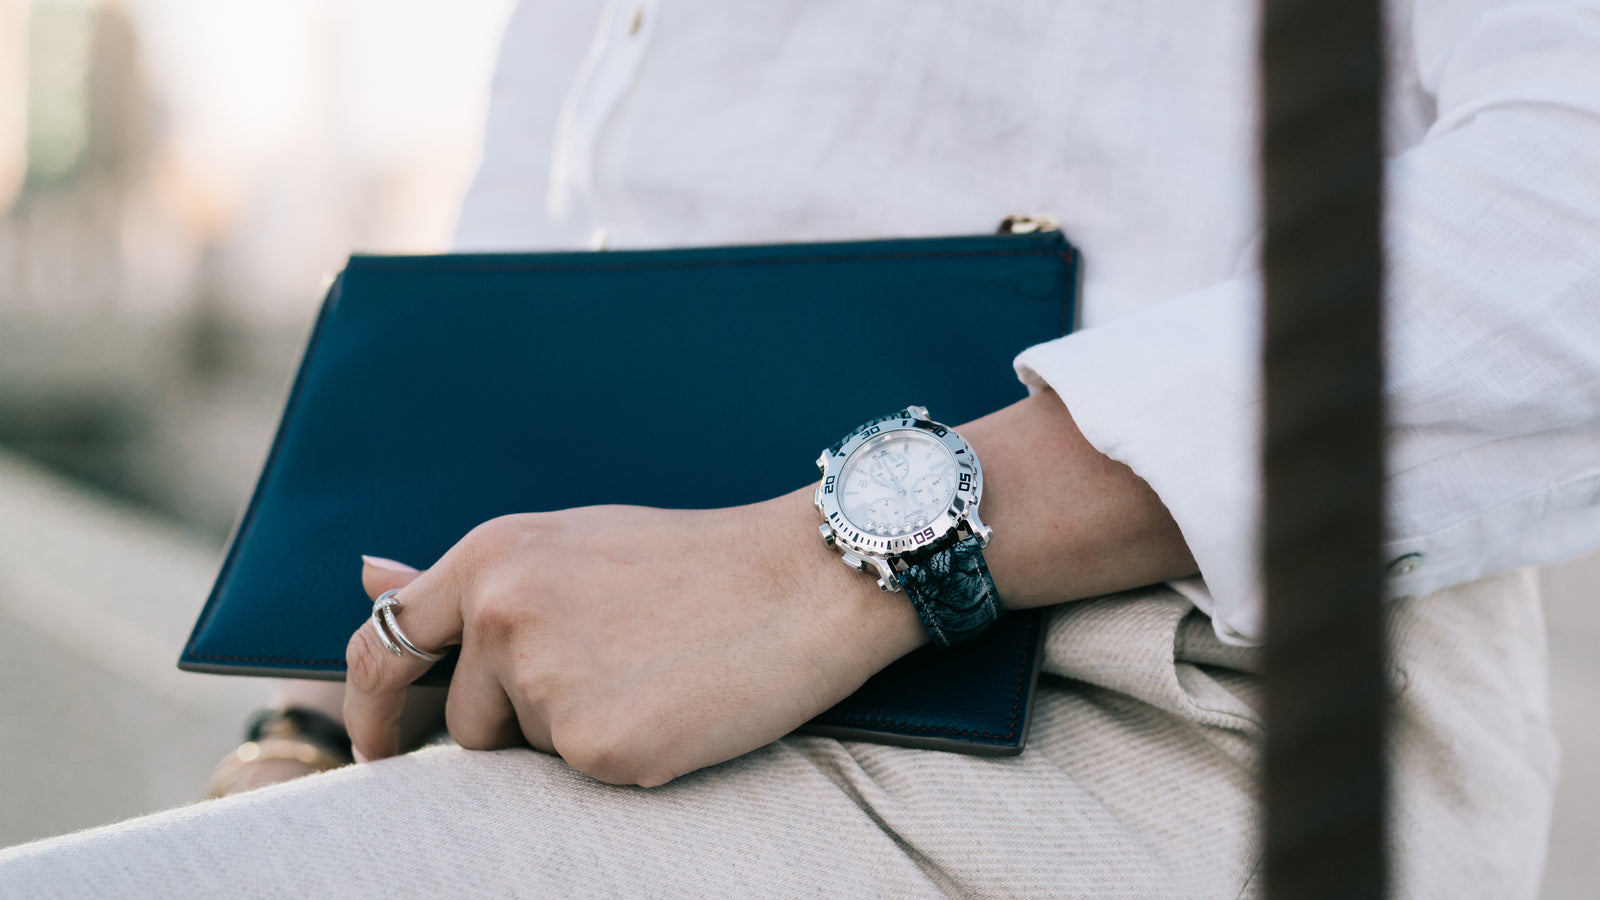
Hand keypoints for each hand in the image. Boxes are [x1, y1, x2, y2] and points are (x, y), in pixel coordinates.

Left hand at [345, 490, 923, 786]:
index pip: (384, 645)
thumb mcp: (571, 545)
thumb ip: (469, 580)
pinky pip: (584, 778)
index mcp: (491, 557)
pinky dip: (626, 757)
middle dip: (517, 726)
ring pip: (526, 755)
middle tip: (607, 683)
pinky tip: (675, 704)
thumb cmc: (694, 562)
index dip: (372, 707)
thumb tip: (363, 575)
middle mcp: (500, 614)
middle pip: (467, 722)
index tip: (379, 746)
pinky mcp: (594, 742)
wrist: (805, 578)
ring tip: (651, 675)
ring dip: (574, 737)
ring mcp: (543, 679)